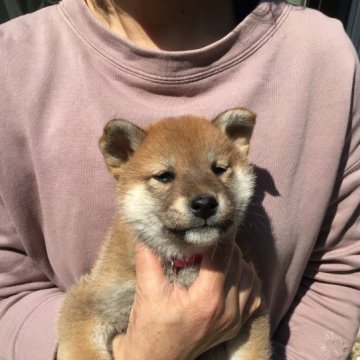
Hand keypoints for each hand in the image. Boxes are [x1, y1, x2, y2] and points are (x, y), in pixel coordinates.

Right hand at [112, 241, 261, 359]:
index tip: (207, 226)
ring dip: (236, 261)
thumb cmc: (150, 328)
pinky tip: (230, 275)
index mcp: (207, 299)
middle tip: (208, 239)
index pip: (223, 255)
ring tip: (217, 256)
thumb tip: (147, 232)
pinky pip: (254, 295)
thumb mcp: (147, 291)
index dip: (216, 237)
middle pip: (238, 262)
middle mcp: (227, 310)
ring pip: (249, 276)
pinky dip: (246, 280)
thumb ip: (148, 257)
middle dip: (224, 246)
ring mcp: (235, 320)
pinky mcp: (236, 326)